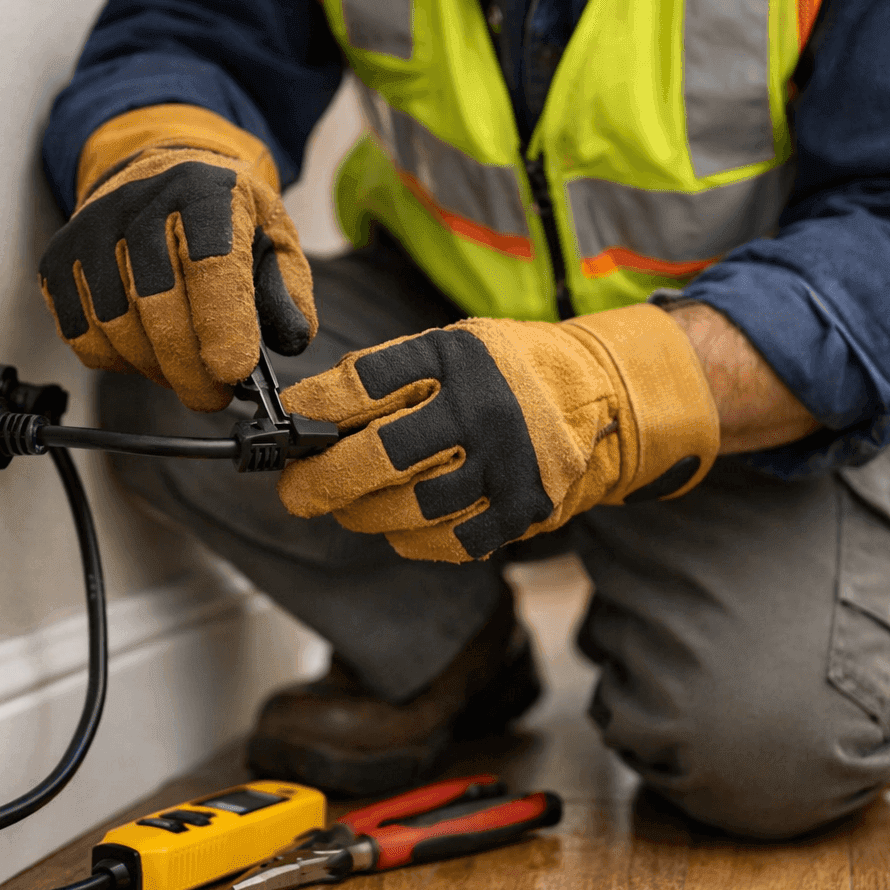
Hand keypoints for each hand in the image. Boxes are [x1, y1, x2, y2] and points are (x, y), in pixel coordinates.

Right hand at [38, 114, 314, 411]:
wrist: (159, 177)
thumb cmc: (224, 218)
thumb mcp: (273, 240)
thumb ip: (288, 292)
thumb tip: (291, 340)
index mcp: (205, 192)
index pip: (210, 262)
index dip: (222, 323)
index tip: (233, 371)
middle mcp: (141, 204)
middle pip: (157, 301)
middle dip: (189, 366)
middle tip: (212, 395)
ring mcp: (91, 232)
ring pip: (116, 325)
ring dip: (155, 367)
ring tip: (185, 371)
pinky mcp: (59, 261)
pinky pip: (81, 334)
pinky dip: (117, 361)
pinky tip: (146, 351)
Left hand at [277, 304, 719, 562]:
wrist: (602, 397)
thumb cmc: (504, 374)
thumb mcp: (453, 348)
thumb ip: (388, 380)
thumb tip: (307, 422)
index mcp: (456, 357)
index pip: (363, 386)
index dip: (313, 412)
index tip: (287, 428)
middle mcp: (481, 409)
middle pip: (377, 457)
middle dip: (320, 481)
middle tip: (294, 492)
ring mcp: (504, 465)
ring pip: (405, 509)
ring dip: (361, 514)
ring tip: (347, 506)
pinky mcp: (520, 511)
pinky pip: (443, 540)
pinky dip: (408, 538)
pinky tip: (399, 524)